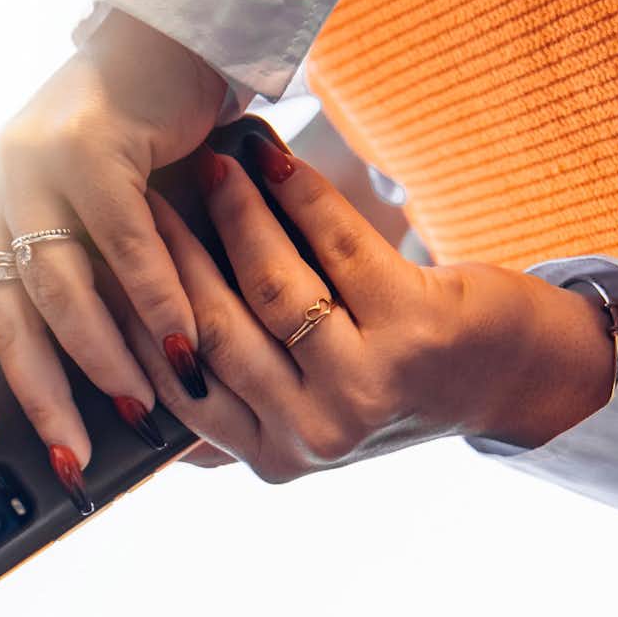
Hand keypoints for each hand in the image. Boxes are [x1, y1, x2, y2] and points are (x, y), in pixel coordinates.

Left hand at [0, 13, 225, 490]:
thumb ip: (48, 289)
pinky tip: (179, 344)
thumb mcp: (69, 222)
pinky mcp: (85, 144)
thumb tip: (33, 383)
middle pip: (2, 318)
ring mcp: (27, 163)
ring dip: (103, 358)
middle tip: (73, 456)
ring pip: (60, 289)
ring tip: (137, 404)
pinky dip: (155, 302)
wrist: (164, 51)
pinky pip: (121, 247)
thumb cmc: (123, 150)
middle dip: (41, 399)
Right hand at [124, 138, 614, 479]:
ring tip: (211, 165)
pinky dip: (299, 195)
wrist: (507, 377)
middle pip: (213, 331)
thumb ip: (227, 416)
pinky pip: (336, 246)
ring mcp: (365, 387)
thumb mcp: (302, 418)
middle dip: (172, 255)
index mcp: (272, 457)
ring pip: (271, 287)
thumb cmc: (388, 382)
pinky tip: (272, 159)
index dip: (139, 315)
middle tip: (143, 197)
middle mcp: (314, 433)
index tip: (110, 253)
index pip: (180, 381)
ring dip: (234, 215)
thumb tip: (130, 384)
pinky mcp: (414, 329)